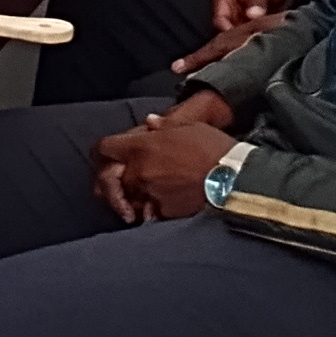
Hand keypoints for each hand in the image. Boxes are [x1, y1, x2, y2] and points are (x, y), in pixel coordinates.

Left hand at [89, 105, 238, 223]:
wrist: (233, 178)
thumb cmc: (213, 149)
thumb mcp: (189, 127)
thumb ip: (163, 126)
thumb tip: (150, 122)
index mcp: (142, 147)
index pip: (105, 147)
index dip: (103, 150)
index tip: (107, 154)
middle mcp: (139, 171)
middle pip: (108, 178)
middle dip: (110, 179)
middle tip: (116, 183)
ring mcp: (148, 194)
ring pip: (124, 198)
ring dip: (127, 197)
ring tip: (134, 198)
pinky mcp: (161, 212)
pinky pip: (144, 213)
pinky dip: (146, 212)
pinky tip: (154, 209)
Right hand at [170, 0, 296, 75]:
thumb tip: (252, 14)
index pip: (219, 20)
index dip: (229, 33)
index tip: (242, 42)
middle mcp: (229, 10)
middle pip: (226, 33)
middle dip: (237, 43)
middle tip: (251, 51)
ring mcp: (240, 20)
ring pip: (238, 38)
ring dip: (248, 44)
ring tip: (260, 51)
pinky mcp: (251, 27)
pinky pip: (250, 39)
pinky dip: (256, 43)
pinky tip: (265, 49)